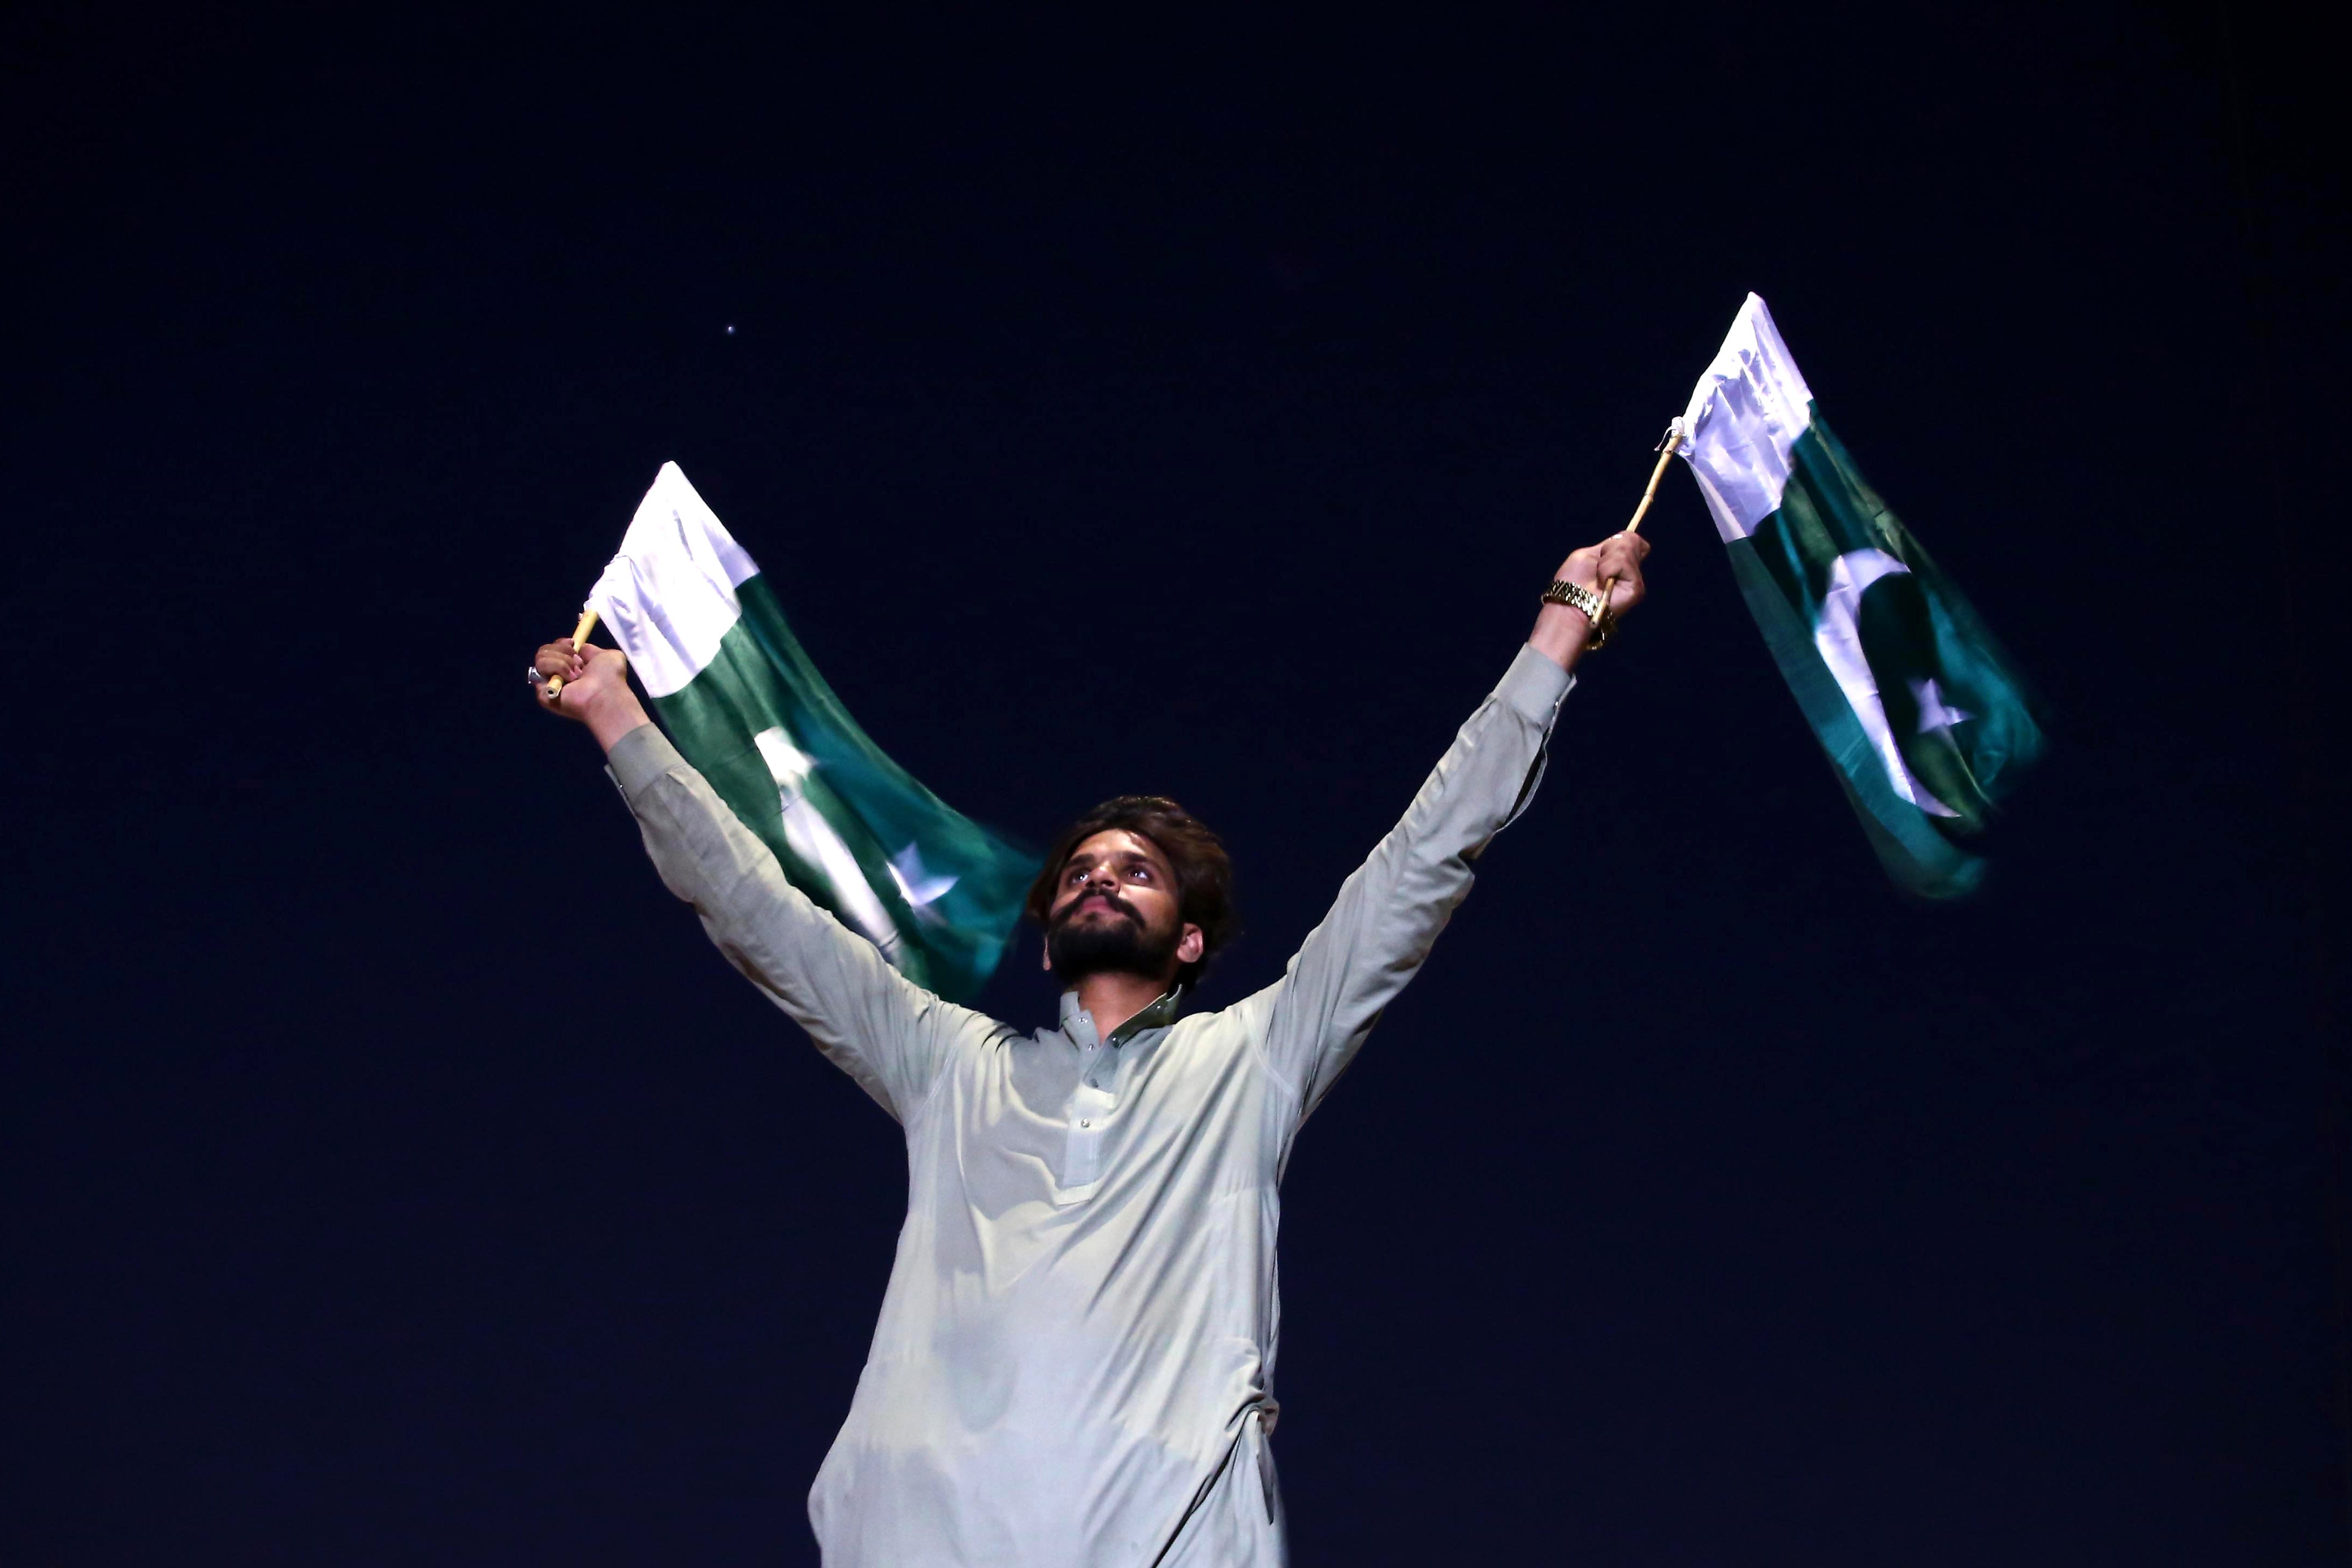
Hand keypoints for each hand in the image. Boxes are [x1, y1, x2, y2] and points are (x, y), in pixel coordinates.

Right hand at [531, 636, 648, 748]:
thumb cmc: (610, 677)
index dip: (561, 643)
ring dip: (561, 661)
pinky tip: (570, 679)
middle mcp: (559, 676)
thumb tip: (579, 649)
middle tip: (577, 663)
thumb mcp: (607, 656)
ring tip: (576, 675)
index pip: (554, 649)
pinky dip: (556, 668)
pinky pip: (539, 669)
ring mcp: (550, 685)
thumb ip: (591, 651)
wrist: (605, 694)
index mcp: (572, 669)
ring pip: (540, 658)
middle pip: (544, 651)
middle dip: (562, 651)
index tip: (572, 643)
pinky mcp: (542, 693)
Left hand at [1556, 531, 1649, 620]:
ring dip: (1606, 563)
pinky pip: (1624, 564)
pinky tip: (1603, 585)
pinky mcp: (1636, 589)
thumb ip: (1611, 545)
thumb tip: (1635, 539)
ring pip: (1627, 552)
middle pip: (1632, 541)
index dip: (1622, 540)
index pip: (1633, 540)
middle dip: (1609, 550)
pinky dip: (1608, 570)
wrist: (1570, 605)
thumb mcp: (1589, 553)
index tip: (1604, 552)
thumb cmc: (1572, 582)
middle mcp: (1629, 571)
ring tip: (1598, 580)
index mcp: (1619, 562)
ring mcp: (1634, 580)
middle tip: (1597, 569)